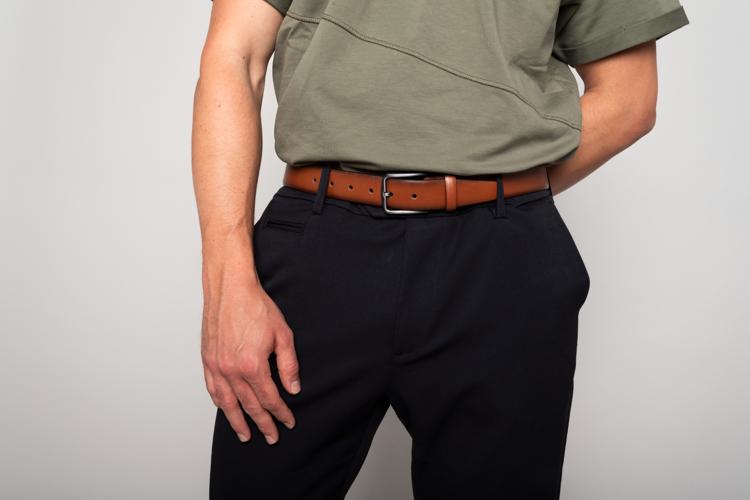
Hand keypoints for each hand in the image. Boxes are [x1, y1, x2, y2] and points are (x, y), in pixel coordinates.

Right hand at [201, 277, 300, 443]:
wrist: (230, 289)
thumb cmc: (256, 307)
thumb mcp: (283, 335)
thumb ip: (288, 365)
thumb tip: (293, 388)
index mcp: (252, 366)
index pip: (269, 398)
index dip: (280, 413)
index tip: (288, 422)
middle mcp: (231, 370)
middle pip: (249, 405)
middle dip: (262, 424)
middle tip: (271, 437)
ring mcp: (217, 366)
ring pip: (227, 403)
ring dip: (237, 421)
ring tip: (245, 435)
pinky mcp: (208, 359)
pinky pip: (212, 388)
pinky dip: (219, 402)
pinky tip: (225, 409)